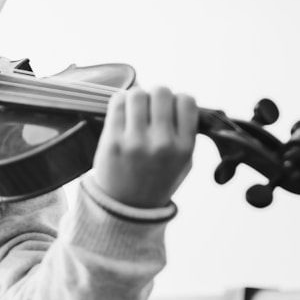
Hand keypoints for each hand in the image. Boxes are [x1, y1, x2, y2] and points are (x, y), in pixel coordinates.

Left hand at [91, 85, 196, 208]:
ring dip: (137, 97)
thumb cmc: (158, 178)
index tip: (171, 110)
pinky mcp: (112, 141)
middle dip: (156, 96)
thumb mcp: (184, 162)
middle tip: (150, 108)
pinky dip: (121, 101)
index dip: (178, 100)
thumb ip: (186, 131)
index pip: (186, 101)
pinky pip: (118, 102)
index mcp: (184, 148)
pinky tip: (123, 113)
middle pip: (161, 92)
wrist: (127, 208)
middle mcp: (162, 144)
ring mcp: (136, 142)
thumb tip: (178, 98)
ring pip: (138, 93)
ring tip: (136, 110)